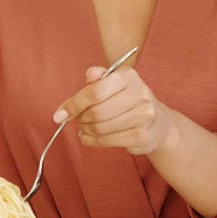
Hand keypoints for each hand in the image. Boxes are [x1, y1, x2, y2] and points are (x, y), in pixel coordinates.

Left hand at [56, 65, 172, 155]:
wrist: (157, 123)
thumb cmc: (126, 101)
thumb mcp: (111, 85)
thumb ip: (94, 83)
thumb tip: (83, 82)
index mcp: (127, 76)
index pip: (95, 91)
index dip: (74, 104)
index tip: (59, 115)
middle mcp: (139, 93)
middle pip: (96, 112)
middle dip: (81, 119)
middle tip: (78, 120)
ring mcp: (143, 115)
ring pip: (100, 128)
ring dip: (86, 130)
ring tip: (85, 128)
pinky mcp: (141, 135)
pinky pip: (107, 141)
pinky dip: (92, 141)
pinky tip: (91, 137)